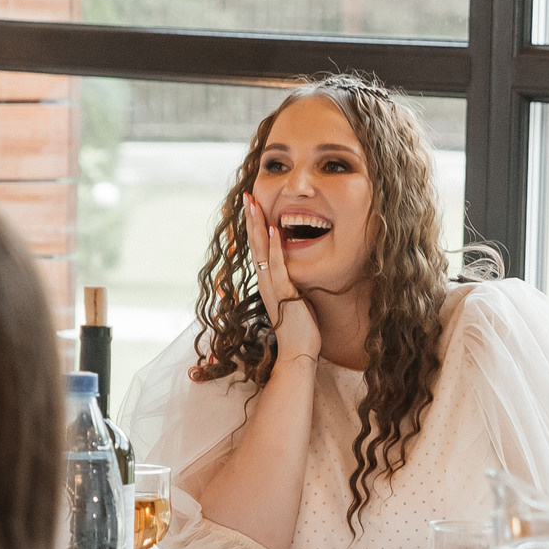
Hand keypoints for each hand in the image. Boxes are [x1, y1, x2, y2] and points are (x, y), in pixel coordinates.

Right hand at [244, 195, 321, 363]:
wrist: (299, 352)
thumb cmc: (301, 329)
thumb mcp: (296, 300)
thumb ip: (293, 285)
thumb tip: (297, 274)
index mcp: (268, 282)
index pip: (259, 249)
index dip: (255, 228)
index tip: (253, 207)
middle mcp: (265, 282)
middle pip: (254, 244)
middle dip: (251, 219)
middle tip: (247, 196)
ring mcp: (272, 287)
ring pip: (260, 250)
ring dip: (257, 225)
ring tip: (253, 204)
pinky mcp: (283, 293)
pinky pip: (276, 265)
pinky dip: (273, 246)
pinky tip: (271, 229)